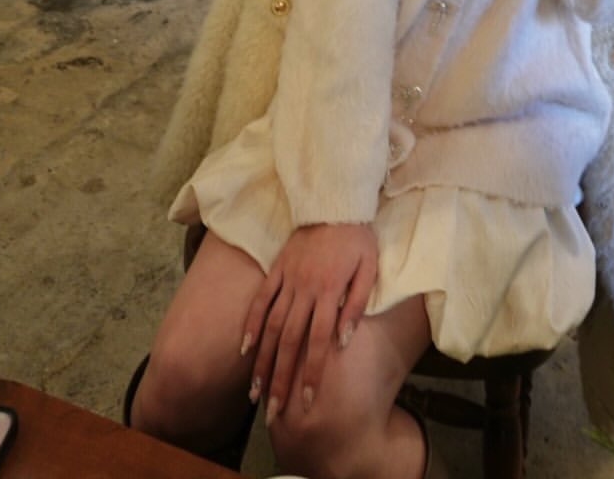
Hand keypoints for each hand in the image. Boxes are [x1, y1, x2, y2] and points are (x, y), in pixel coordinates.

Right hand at [242, 221, 376, 424]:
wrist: (335, 201)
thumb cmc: (357, 238)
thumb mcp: (369, 268)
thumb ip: (356, 305)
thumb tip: (343, 341)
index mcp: (329, 292)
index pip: (319, 342)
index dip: (312, 374)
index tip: (307, 403)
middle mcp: (305, 290)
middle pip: (290, 342)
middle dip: (281, 379)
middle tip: (273, 412)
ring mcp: (287, 280)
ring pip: (271, 326)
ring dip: (262, 360)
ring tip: (254, 391)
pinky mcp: (276, 269)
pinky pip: (261, 300)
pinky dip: (251, 324)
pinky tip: (243, 349)